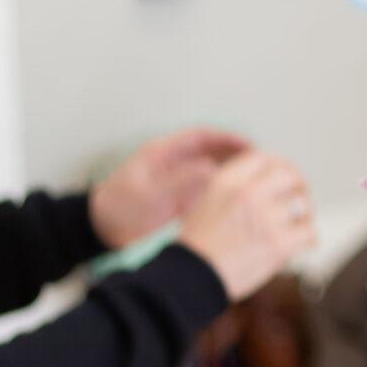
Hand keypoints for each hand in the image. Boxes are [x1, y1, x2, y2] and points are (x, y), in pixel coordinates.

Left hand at [91, 127, 250, 248]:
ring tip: (261, 182)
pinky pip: (209, 191)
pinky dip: (227, 193)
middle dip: (240, 155)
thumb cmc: (117, 208)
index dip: (228, 138)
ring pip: (215, 171)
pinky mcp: (181, 199)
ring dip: (237, 174)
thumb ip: (180, 180)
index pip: (203, 136)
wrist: (100, 230)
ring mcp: (179, 181)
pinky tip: (243, 202)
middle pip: (214, 151)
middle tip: (265, 164)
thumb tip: (212, 169)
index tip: (251, 144)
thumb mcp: (149, 192)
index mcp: (164, 153)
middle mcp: (175, 164)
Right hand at [175, 151, 315, 300]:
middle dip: (299, 187)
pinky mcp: (278, 243)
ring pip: (302, 206)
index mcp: (229, 181)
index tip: (285, 177)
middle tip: (301, 200)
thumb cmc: (199, 245)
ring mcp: (266, 218)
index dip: (280, 166)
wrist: (193, 277)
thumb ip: (235, 187)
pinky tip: (301, 245)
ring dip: (303, 218)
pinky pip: (309, 233)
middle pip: (290, 176)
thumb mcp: (208, 201)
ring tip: (296, 229)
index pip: (265, 158)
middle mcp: (249, 193)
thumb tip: (268, 181)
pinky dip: (308, 240)